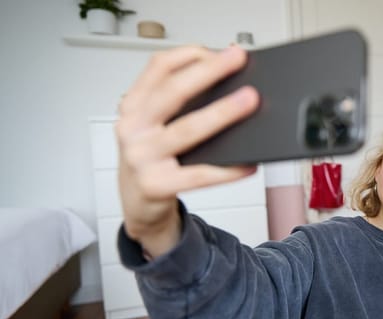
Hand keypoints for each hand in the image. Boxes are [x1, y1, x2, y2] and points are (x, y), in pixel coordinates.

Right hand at [116, 45, 259, 256]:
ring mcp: (142, 157)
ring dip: (221, 113)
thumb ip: (179, 101)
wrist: (137, 204)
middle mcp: (133, 128)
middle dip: (209, 72)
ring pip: (187, 130)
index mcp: (133, 106)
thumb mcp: (153, 124)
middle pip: (173, 92)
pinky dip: (227, 169)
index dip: (189, 54)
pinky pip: (199, 175)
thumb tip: (229, 82)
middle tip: (238, 60)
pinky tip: (248, 163)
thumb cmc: (152, 158)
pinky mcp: (156, 185)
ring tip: (249, 102)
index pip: (158, 67)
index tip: (220, 49)